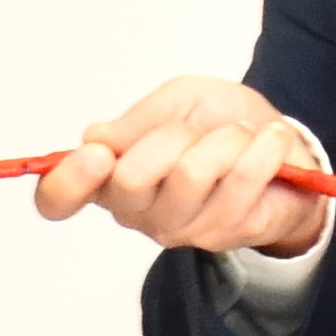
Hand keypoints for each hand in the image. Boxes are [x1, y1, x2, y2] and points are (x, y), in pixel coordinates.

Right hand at [33, 74, 333, 259]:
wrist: (278, 145)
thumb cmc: (218, 123)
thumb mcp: (176, 101)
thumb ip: (137, 120)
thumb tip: (95, 140)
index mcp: (107, 176)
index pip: (57, 199)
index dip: (67, 182)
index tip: (98, 155)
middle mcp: (135, 211)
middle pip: (130, 180)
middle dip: (172, 136)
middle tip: (197, 131)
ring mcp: (179, 230)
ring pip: (191, 175)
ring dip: (226, 139)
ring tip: (241, 136)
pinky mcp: (223, 235)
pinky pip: (240, 180)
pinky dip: (261, 148)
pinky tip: (268, 143)